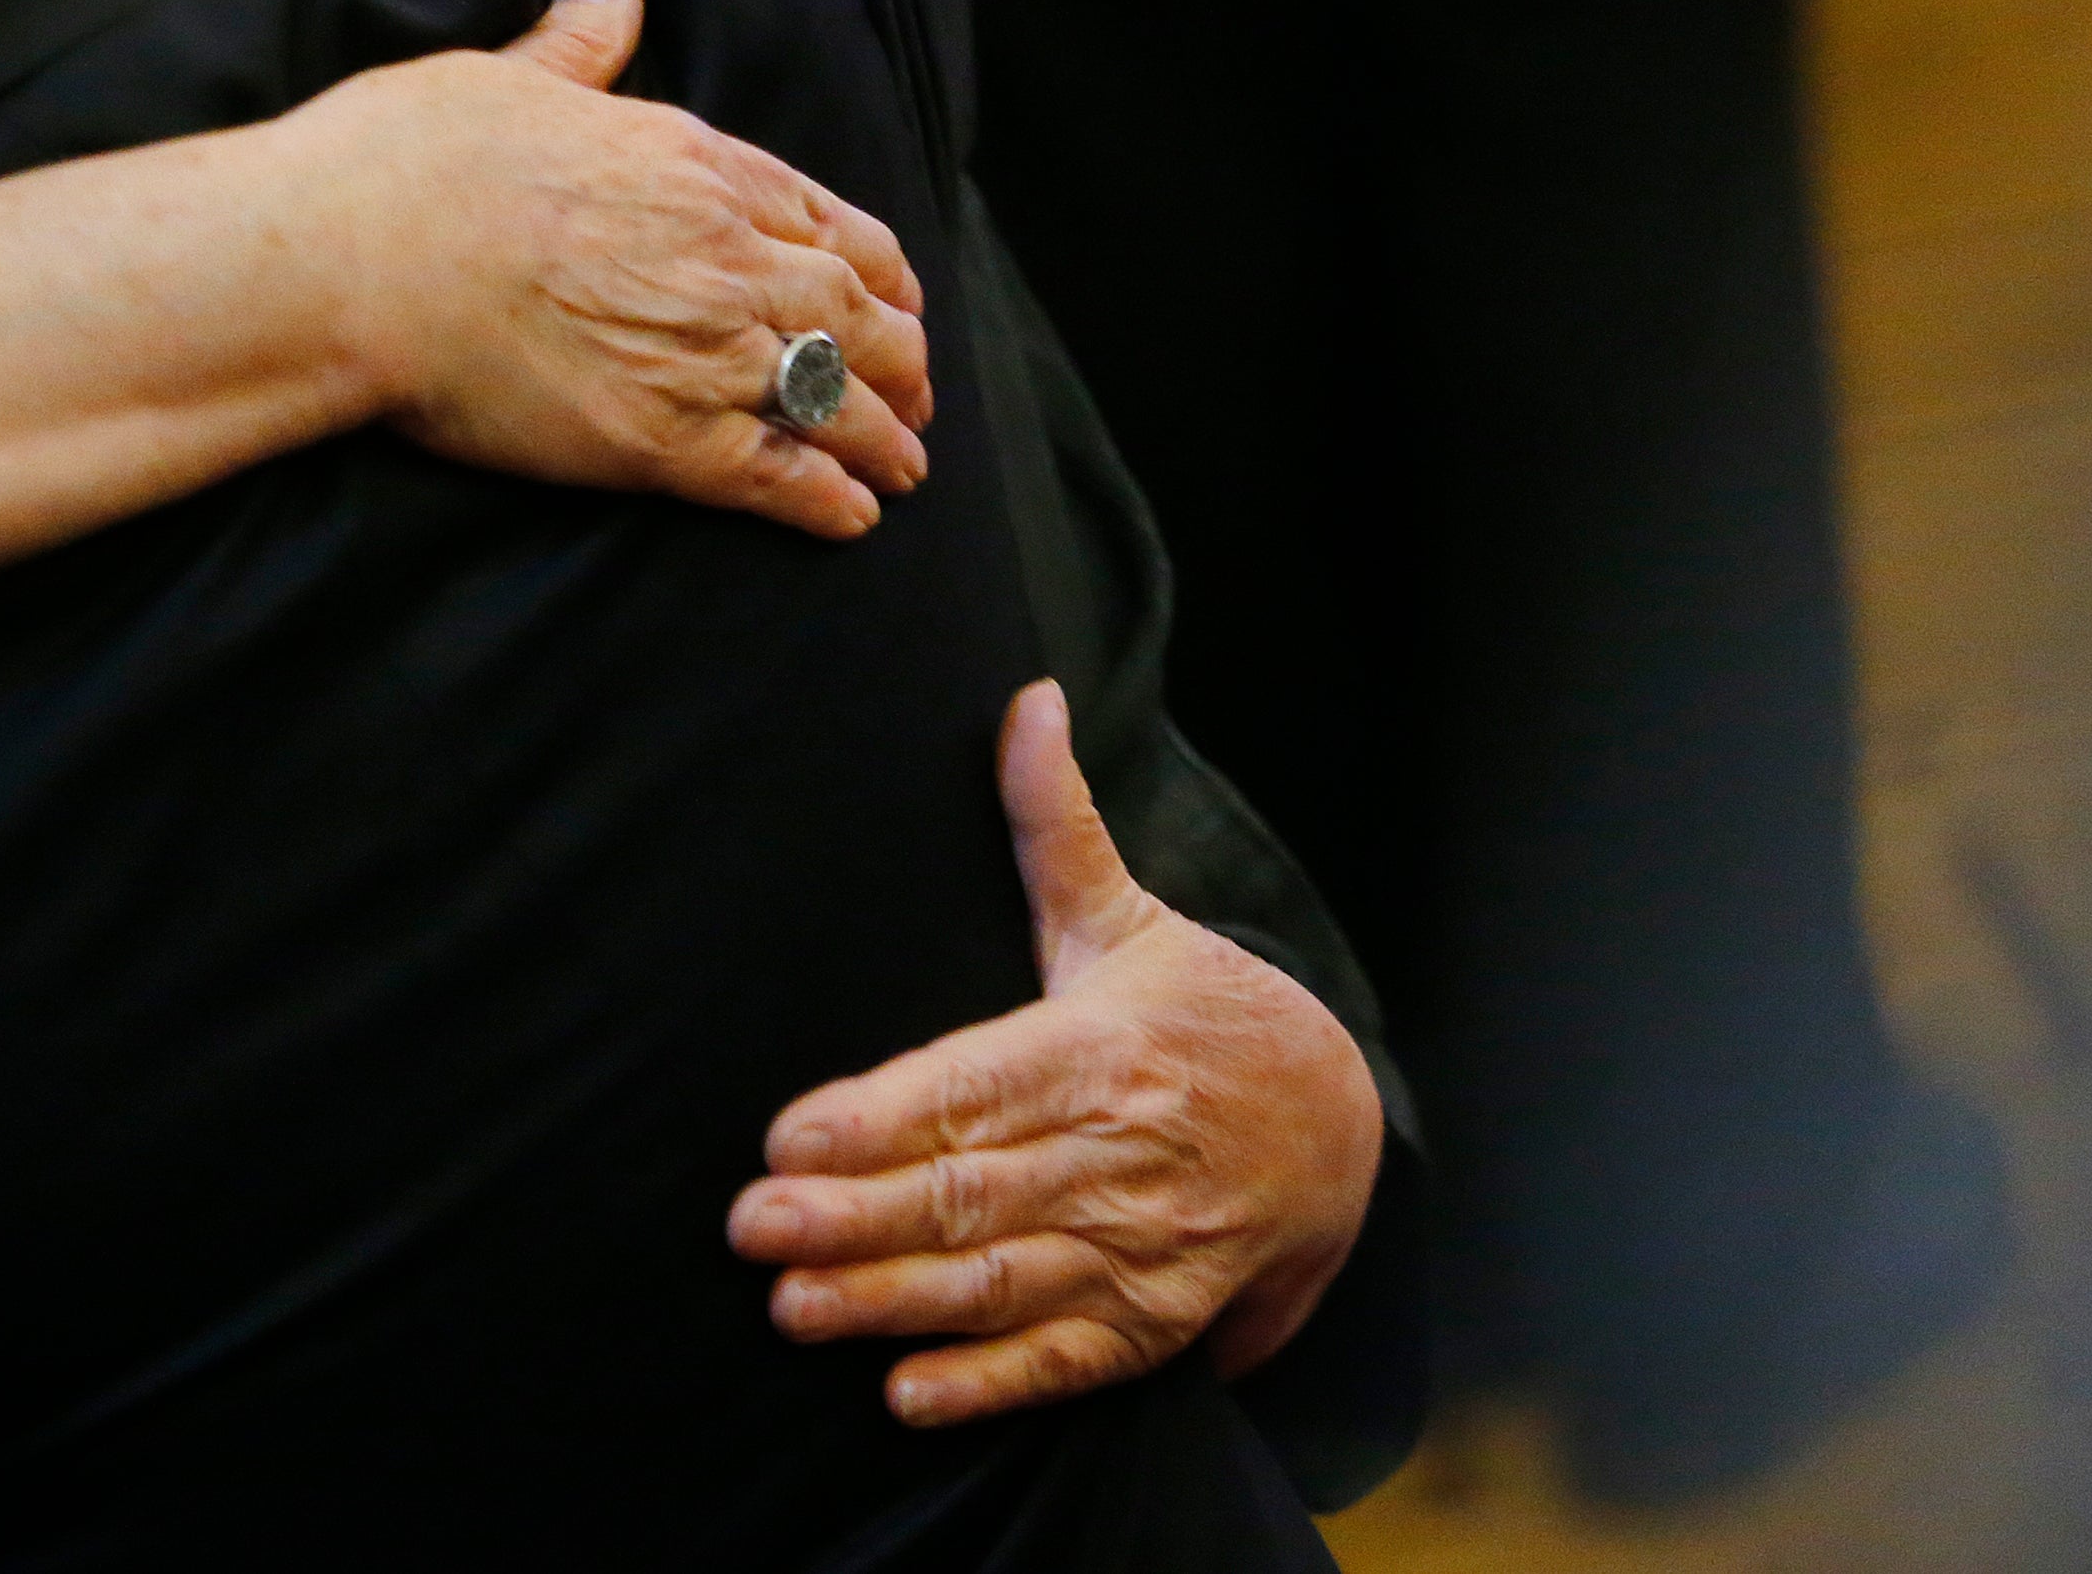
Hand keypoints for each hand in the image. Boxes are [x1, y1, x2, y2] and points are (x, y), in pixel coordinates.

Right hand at [283, 0, 933, 540]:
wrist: (352, 261)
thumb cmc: (412, 161)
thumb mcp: (507, 77)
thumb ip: (579, 43)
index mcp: (696, 165)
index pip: (829, 221)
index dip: (876, 270)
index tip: (896, 297)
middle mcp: (724, 257)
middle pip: (851, 314)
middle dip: (896, 359)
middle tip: (915, 393)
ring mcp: (701, 352)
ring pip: (832, 398)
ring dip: (882, 436)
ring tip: (906, 470)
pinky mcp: (661, 441)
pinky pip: (777, 476)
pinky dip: (827, 500)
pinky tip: (851, 518)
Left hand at [726, 680, 1381, 1423]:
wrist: (1341, 1121)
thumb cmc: (1195, 1009)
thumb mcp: (1123, 915)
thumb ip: (1052, 818)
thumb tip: (1026, 697)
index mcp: (1097, 1044)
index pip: (973, 1084)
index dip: (880, 1117)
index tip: (786, 1137)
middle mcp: (1119, 1147)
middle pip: (973, 1189)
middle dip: (856, 1216)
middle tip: (750, 1228)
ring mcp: (1145, 1241)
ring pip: (1008, 1278)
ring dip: (897, 1301)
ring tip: (794, 1308)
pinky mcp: (1162, 1316)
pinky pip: (1075, 1359)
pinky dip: (996, 1384)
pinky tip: (907, 1395)